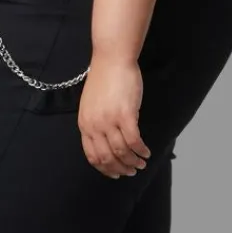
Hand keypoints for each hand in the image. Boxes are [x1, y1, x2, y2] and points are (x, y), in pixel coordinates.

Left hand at [77, 50, 151, 178]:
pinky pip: (134, 141)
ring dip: (133, 161)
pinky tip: (146, 152)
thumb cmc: (104, 79)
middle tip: (132, 171)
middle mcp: (95, 126)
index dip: (105, 168)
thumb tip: (106, 141)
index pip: (92, 156)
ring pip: (122, 152)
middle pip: (107, 158)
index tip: (116, 173)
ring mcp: (110, 121)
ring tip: (142, 163)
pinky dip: (141, 150)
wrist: (112, 59)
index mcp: (85, 125)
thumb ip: (96, 123)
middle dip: (121, 168)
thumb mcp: (91, 105)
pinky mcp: (126, 115)